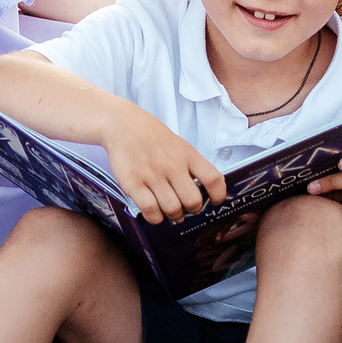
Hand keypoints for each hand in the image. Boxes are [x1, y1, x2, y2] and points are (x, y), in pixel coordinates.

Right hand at [100, 105, 227, 223]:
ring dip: (174, 215)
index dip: (219, 194)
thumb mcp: (180, 146)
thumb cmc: (153, 138)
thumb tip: (204, 192)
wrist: (123, 125)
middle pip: (193, 201)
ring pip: (172, 209)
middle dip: (193, 210)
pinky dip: (156, 217)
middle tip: (187, 208)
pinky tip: (155, 212)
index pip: (213, 179)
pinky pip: (150, 211)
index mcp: (187, 155)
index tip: (216, 200)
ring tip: (171, 211)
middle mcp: (172, 165)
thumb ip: (191, 167)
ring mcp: (152, 175)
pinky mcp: (133, 183)